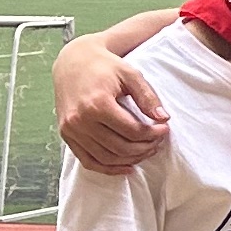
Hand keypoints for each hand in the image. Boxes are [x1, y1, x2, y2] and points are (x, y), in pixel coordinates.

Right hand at [56, 47, 170, 171]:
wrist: (73, 62)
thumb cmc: (104, 66)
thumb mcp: (130, 74)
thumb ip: (147, 97)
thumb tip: (164, 118)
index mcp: (97, 103)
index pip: (132, 131)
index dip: (153, 134)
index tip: (164, 129)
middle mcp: (80, 120)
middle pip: (120, 147)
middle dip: (144, 148)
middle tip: (157, 142)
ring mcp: (71, 130)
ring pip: (106, 158)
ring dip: (130, 160)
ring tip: (146, 152)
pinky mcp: (66, 135)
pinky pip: (88, 161)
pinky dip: (108, 168)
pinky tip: (126, 167)